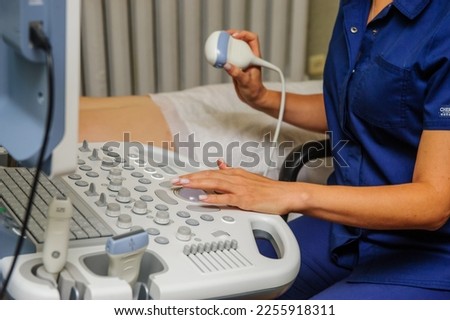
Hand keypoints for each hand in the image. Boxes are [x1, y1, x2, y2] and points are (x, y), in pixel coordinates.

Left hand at [172, 161, 291, 214]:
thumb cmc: (268, 189)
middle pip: (208, 176)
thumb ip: (231, 171)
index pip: (209, 172)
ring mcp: (239, 188)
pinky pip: (226, 198)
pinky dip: (213, 198)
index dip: (193, 175)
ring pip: (214, 183)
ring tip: (182, 186)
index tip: (180, 177)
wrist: (285, 194)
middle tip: (174, 181)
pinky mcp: (244, 199)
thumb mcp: (247, 176)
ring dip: (196, 184)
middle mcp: (235, 178)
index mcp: (234, 173)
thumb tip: (219, 164)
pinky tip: (203, 199)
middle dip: (189, 178)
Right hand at [224, 30, 268, 109]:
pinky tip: (216, 55)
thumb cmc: (253, 90)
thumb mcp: (245, 82)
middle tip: (223, 35)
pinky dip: (223, 54)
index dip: (244, 34)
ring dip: (227, 43)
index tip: (235, 36)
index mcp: (254, 57)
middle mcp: (248, 56)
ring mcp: (242, 60)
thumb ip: (236, 73)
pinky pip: (229, 56)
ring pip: (234, 47)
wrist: (252, 98)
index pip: (252, 39)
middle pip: (241, 39)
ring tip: (218, 42)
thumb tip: (226, 65)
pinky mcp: (235, 66)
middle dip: (232, 35)